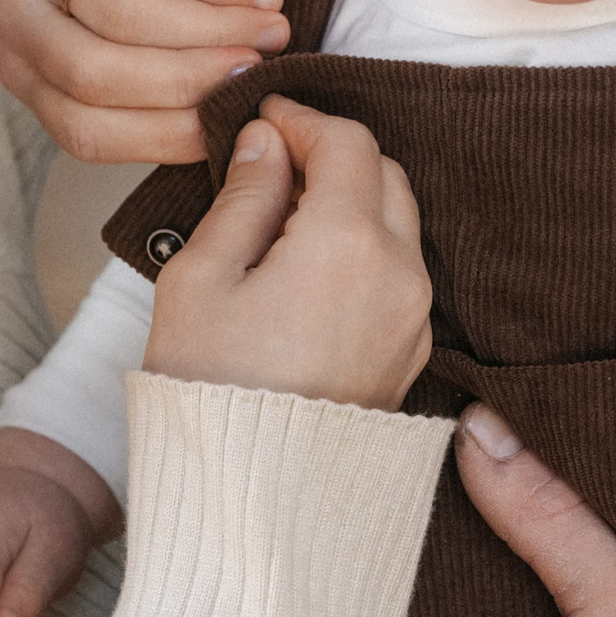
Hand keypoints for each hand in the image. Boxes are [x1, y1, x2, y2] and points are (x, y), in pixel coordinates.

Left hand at [0, 0, 289, 163]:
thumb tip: (232, 135)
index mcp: (23, 65)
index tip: (231, 128)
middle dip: (188, 81)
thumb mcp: (145, 43)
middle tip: (256, 74)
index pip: (82, 127)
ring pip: (124, 16)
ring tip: (272, 33)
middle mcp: (11, 9)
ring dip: (215, 32)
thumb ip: (166, 89)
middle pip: (94, 73)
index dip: (164, 136)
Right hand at [145, 95, 432, 411]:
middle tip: (271, 165)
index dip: (303, 119)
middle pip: (384, 173)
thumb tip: (267, 144)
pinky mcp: (412, 351)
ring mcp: (415, 316)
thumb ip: (243, 197)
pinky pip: (399, 273)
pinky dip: (365, 249)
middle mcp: (400, 272)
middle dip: (333, 156)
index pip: (347, 142)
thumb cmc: (210, 389)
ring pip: (399, 222)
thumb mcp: (201, 278)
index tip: (263, 119)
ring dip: (352, 202)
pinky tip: (309, 268)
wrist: (249, 498)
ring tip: (281, 220)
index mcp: (349, 242)